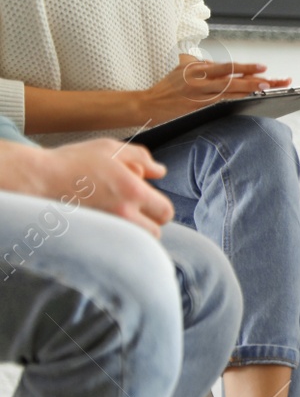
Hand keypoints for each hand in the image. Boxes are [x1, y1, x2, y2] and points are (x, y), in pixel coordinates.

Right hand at [34, 139, 174, 236]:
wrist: (37, 180)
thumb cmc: (72, 162)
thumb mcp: (110, 149)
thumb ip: (141, 158)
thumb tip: (159, 171)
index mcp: (133, 193)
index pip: (165, 212)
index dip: (160, 207)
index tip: (149, 202)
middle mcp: (124, 215)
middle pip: (154, 232)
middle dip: (148, 222)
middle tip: (132, 210)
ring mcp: (109, 230)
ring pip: (136, 243)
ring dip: (133, 233)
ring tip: (115, 216)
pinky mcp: (94, 240)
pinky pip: (116, 247)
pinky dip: (116, 240)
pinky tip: (104, 224)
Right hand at [140, 59, 290, 125]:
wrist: (146, 103)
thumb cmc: (167, 87)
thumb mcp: (182, 69)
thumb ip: (201, 65)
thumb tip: (219, 66)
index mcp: (197, 68)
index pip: (227, 67)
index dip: (246, 68)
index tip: (263, 68)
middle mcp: (199, 79)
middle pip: (233, 78)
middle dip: (255, 79)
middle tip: (275, 80)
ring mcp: (198, 94)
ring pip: (229, 91)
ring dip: (249, 90)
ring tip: (267, 89)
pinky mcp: (195, 107)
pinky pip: (219, 104)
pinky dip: (235, 102)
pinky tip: (248, 103)